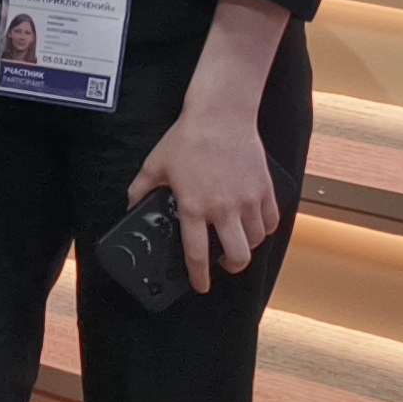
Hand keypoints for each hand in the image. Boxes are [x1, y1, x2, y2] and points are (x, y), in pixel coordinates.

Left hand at [128, 99, 281, 295]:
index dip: (198, 276)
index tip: (200, 285)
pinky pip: (271, 221)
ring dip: (247, 246)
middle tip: (223, 264)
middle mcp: (224, 209)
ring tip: (236, 241)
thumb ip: (140, 189)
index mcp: (194, 207)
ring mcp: (248, 200)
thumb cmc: (188, 139)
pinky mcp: (265, 190)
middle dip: (230, 267)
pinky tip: (254, 224)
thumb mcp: (155, 165)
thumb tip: (131, 204)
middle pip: (238, 256)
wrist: (221, 116)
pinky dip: (265, 228)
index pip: (196, 254)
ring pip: (257, 241)